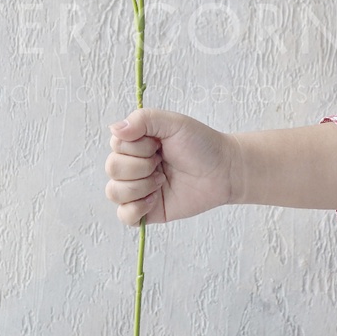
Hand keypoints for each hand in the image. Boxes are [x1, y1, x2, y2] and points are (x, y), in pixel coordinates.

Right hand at [104, 109, 237, 224]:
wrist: (224, 170)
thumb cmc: (200, 143)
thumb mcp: (172, 122)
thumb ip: (143, 119)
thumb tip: (114, 129)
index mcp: (136, 142)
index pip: (115, 145)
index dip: (137, 147)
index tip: (158, 145)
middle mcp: (132, 164)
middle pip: (112, 168)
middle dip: (140, 167)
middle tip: (162, 163)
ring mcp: (138, 188)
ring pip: (114, 193)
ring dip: (140, 187)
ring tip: (162, 181)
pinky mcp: (146, 210)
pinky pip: (124, 216)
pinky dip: (137, 209)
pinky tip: (155, 199)